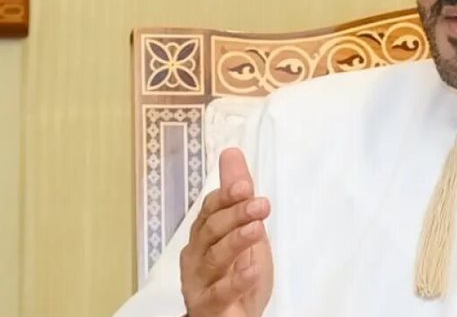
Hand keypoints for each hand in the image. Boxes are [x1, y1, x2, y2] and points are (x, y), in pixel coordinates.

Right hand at [180, 148, 274, 316]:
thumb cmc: (236, 274)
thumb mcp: (244, 228)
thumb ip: (237, 195)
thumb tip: (231, 153)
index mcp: (204, 236)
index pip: (210, 210)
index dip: (225, 197)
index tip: (245, 185)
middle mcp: (196, 256)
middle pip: (211, 231)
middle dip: (235, 215)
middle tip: (260, 204)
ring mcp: (199, 282)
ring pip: (213, 258)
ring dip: (236, 241)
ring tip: (257, 229)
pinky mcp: (208, 307)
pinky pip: (220, 293)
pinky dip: (237, 281)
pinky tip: (253, 269)